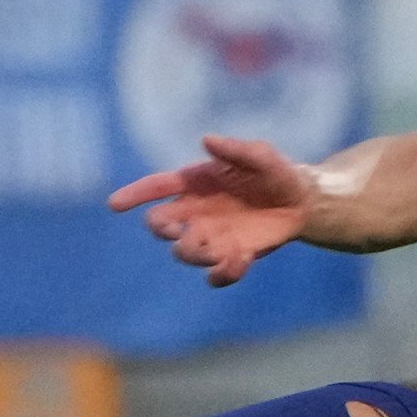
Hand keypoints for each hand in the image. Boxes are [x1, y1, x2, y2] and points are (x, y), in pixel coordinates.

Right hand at [107, 134, 317, 286]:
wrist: (301, 201)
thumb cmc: (276, 172)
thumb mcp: (261, 155)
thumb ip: (236, 149)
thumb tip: (207, 141)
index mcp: (195, 182)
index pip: (156, 187)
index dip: (134, 194)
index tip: (114, 204)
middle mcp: (196, 211)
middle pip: (160, 226)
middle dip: (163, 231)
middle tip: (181, 230)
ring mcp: (211, 237)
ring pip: (182, 253)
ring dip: (195, 254)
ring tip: (226, 250)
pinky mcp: (230, 257)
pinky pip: (214, 276)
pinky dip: (222, 273)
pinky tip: (242, 259)